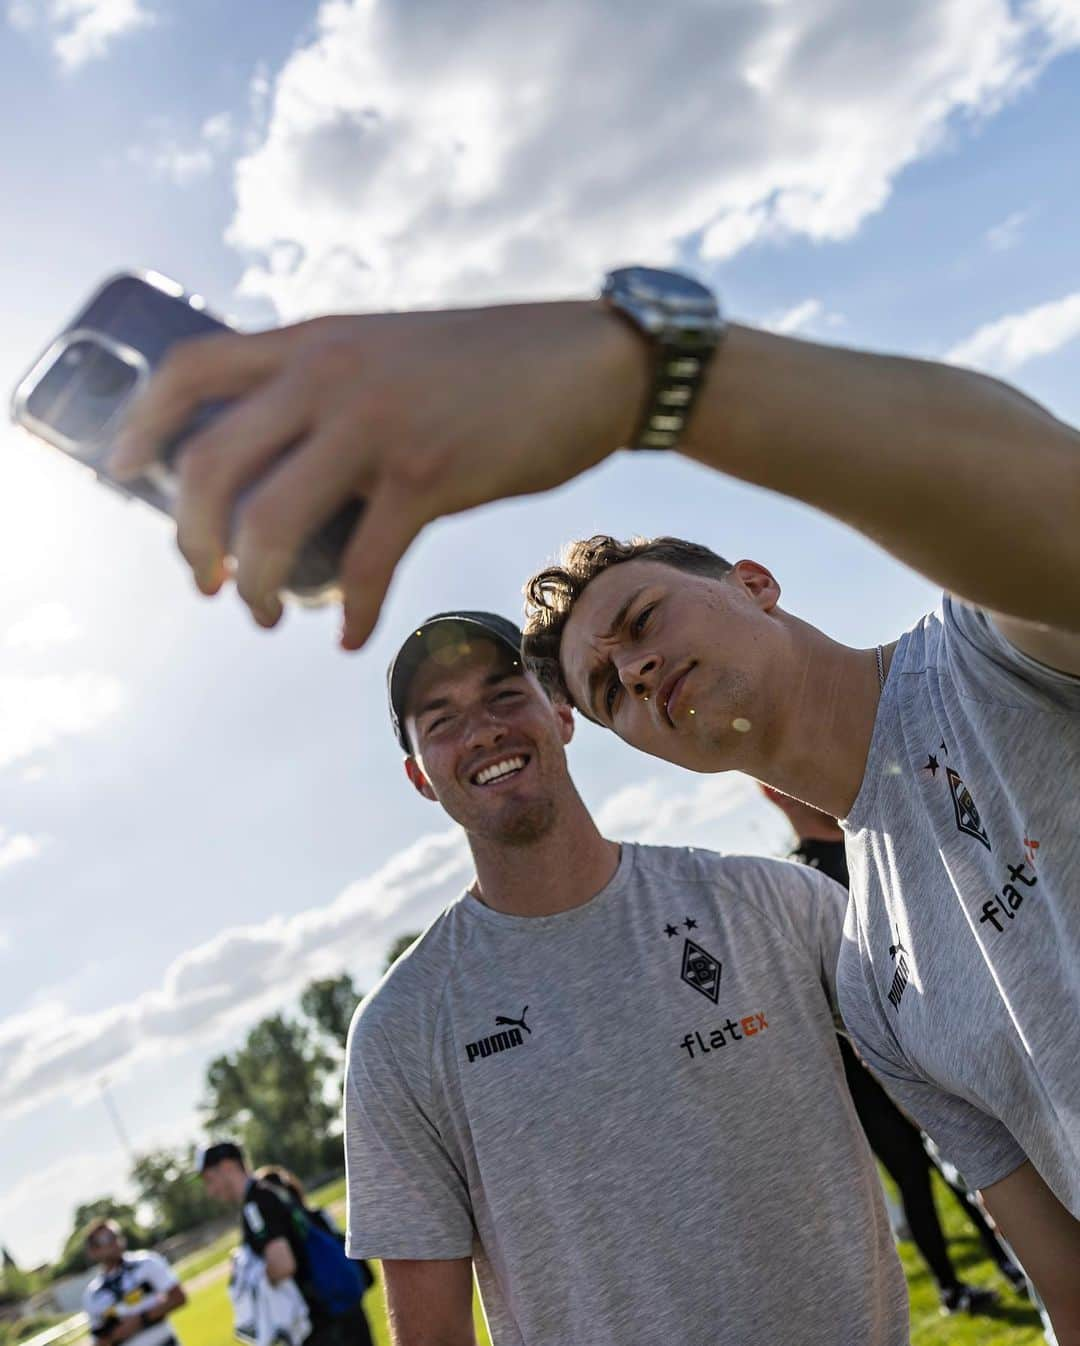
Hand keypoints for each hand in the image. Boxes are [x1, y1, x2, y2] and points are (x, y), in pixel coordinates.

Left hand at [109, 301, 644, 647]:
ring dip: (253, 586)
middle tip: (200, 579)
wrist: (590, 363)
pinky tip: (348, 636)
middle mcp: (330, 375)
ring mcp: (378, 425)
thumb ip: (331, 387)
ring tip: (262, 616)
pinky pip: (365, 563)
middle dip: (189, 537)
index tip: (122, 476)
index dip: (139, 428)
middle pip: (212, 464)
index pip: (189, 369)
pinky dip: (351, 611)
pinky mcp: (431, 476)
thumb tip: (287, 460)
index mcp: (314, 343)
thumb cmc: (493, 368)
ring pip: (272, 521)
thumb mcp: (390, 353)